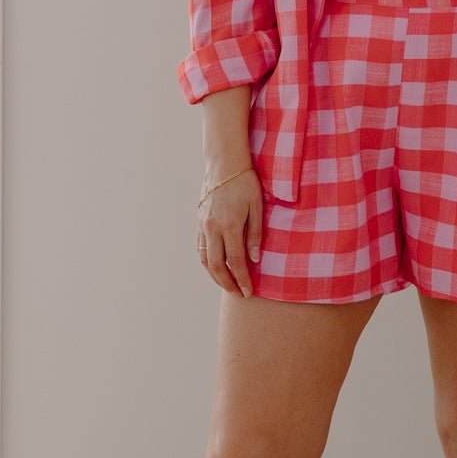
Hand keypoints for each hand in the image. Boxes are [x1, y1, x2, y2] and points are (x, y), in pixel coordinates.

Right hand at [197, 166, 262, 296]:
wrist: (224, 164)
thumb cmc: (245, 182)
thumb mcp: (257, 206)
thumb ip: (256, 234)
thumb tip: (255, 259)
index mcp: (230, 225)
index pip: (235, 261)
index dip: (242, 279)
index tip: (249, 292)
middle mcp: (212, 228)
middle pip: (216, 265)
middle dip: (228, 283)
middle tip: (238, 294)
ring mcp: (203, 225)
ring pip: (205, 259)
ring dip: (216, 276)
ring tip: (228, 285)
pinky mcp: (199, 221)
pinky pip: (200, 248)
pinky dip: (207, 262)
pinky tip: (216, 267)